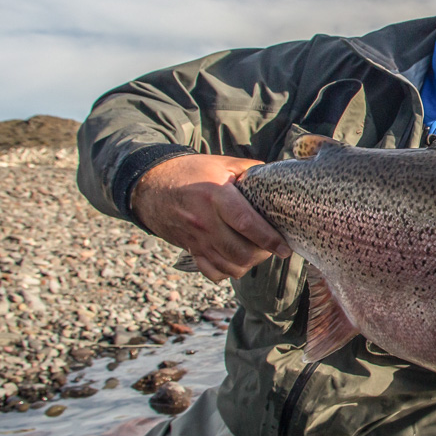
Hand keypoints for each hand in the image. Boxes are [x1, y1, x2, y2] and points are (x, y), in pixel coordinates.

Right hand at [132, 154, 291, 281]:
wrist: (151, 186)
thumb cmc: (190, 172)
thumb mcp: (220, 164)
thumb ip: (249, 170)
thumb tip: (275, 179)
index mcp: (215, 196)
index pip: (246, 224)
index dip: (269, 239)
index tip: (285, 248)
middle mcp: (205, 221)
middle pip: (240, 252)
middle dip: (262, 254)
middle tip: (273, 248)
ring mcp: (196, 238)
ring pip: (229, 266)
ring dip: (248, 264)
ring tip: (257, 253)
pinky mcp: (190, 248)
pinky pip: (212, 272)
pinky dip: (228, 271)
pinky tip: (236, 260)